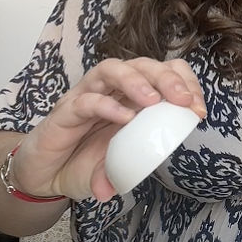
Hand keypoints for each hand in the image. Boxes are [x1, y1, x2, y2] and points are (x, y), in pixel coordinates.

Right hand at [10, 58, 205, 203]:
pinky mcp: (65, 111)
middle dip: (166, 78)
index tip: (198, 110)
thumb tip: (138, 176)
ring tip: (153, 101)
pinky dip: (108, 106)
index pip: (162, 73)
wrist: (42, 175)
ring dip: (136, 81)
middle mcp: (110, 90)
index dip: (184, 84)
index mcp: (130, 98)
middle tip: (183, 100)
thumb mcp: (114, 167)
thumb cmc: (82, 162)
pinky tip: (124, 119)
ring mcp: (86, 96)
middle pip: (141, 64)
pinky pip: (87, 100)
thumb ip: (124, 169)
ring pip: (112, 69)